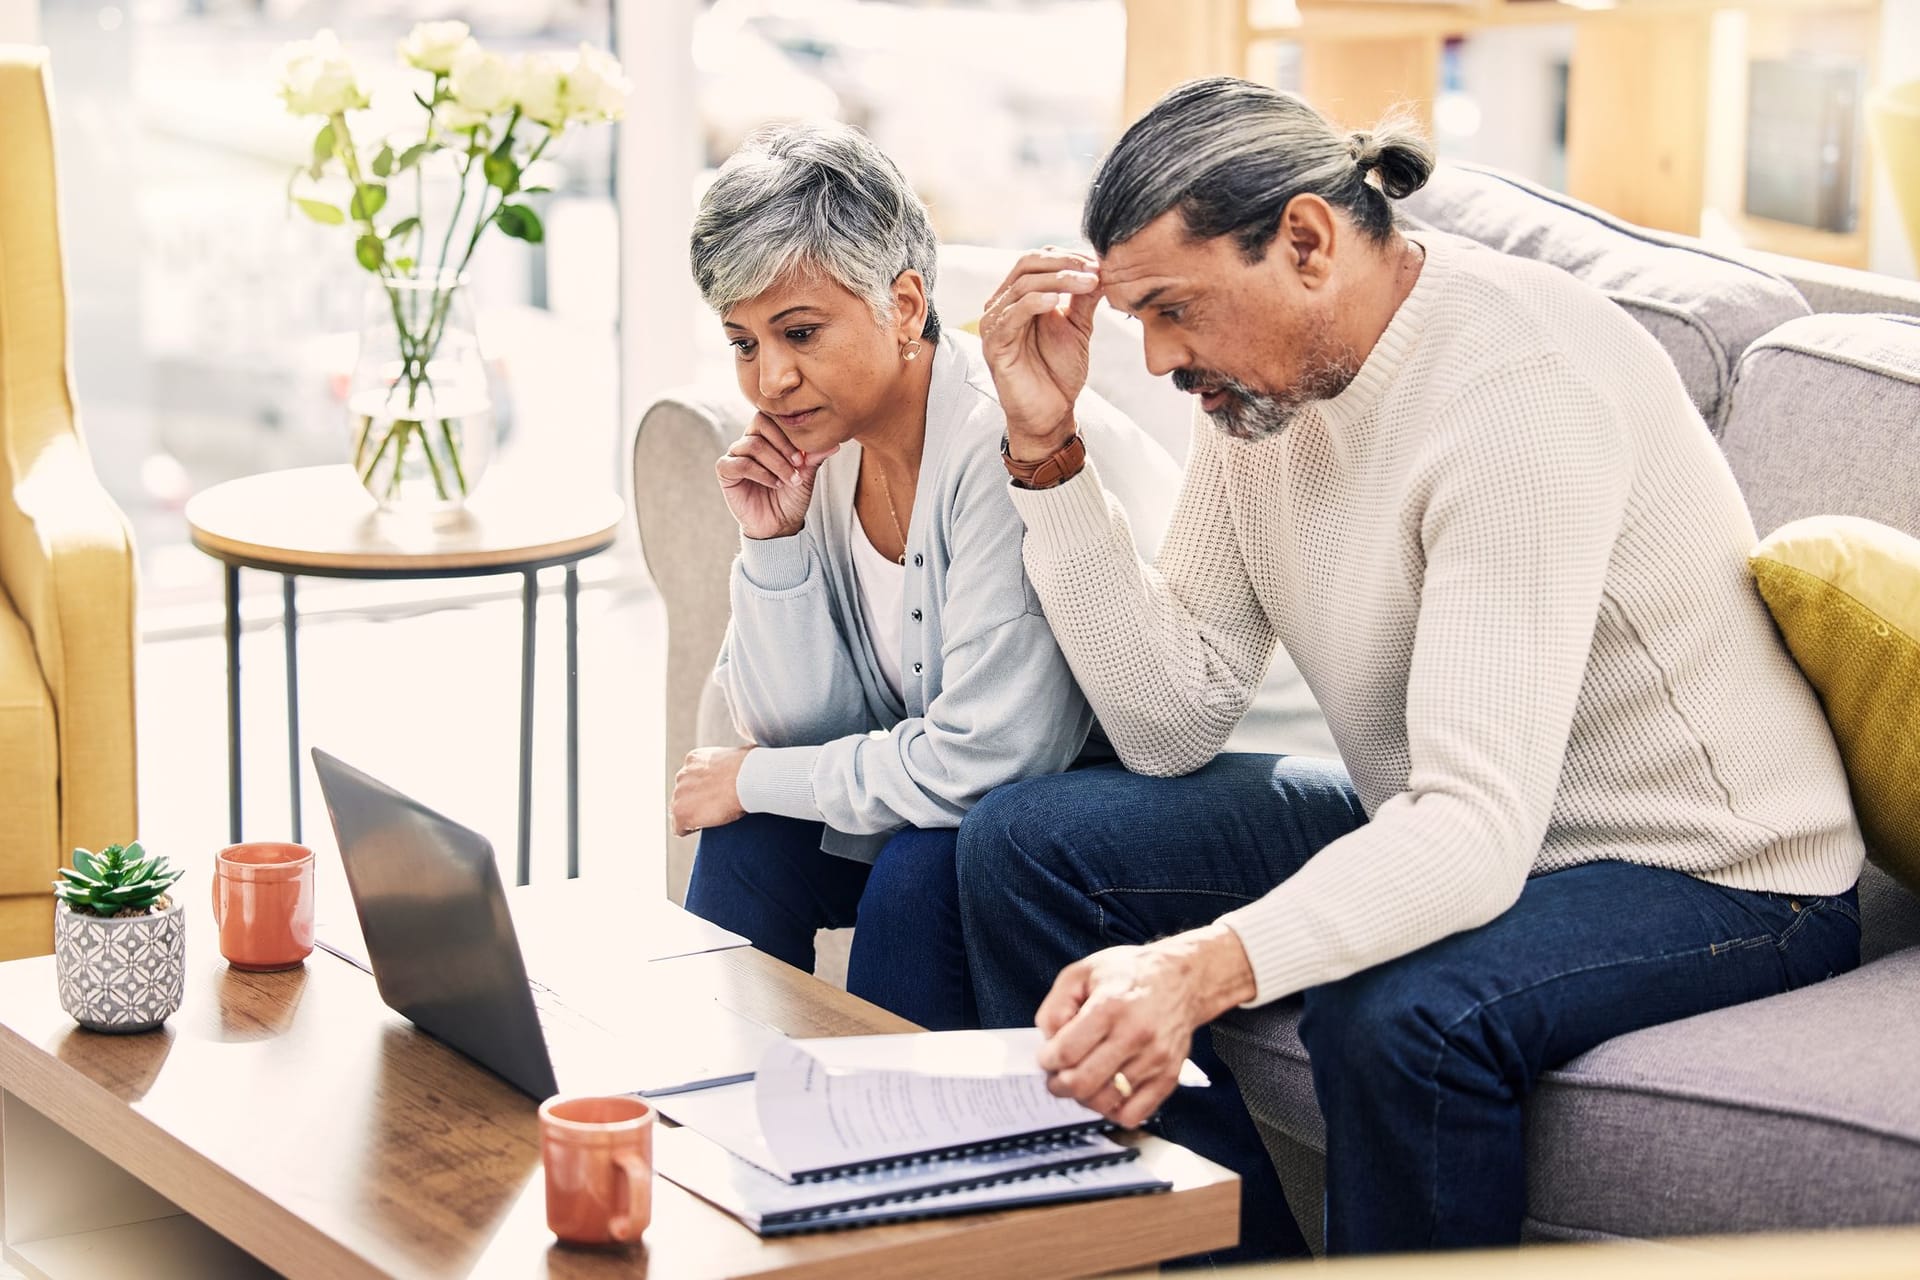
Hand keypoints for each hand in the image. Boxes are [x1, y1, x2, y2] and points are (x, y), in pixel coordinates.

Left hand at [670, 746, 751, 836]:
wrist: (749, 779)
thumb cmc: (753, 769)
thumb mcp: (736, 759)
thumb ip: (728, 765)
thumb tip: (742, 769)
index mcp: (695, 758)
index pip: (691, 779)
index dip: (704, 790)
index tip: (717, 795)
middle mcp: (682, 774)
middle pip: (683, 794)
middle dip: (696, 802)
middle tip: (716, 808)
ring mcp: (679, 793)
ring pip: (679, 810)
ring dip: (693, 816)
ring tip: (712, 818)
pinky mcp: (681, 812)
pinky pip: (678, 828)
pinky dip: (688, 830)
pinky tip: (702, 829)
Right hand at [716, 414, 839, 540]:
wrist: (779, 524)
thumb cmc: (791, 496)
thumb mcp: (806, 475)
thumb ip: (814, 457)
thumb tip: (834, 443)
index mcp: (768, 436)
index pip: (773, 415)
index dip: (789, 431)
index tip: (804, 456)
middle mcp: (750, 440)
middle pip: (761, 423)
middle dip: (783, 444)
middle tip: (798, 464)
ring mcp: (736, 454)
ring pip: (753, 445)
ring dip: (776, 463)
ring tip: (789, 480)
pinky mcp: (726, 471)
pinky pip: (740, 463)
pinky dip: (761, 473)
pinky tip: (774, 484)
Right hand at [978, 249, 1100, 460]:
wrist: (1050, 413)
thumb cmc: (1059, 372)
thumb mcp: (1077, 326)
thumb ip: (1084, 297)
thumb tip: (1101, 266)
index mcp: (1019, 297)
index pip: (1038, 260)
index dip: (1069, 256)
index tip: (1101, 263)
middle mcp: (1003, 305)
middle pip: (1028, 264)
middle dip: (1065, 263)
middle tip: (1096, 270)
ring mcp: (995, 323)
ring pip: (1023, 285)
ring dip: (1059, 280)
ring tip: (1089, 283)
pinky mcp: (994, 344)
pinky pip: (1012, 315)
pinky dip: (1035, 302)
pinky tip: (1057, 303)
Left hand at [1034, 925, 1256, 1128]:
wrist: (1182, 979)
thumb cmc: (1129, 973)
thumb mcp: (1082, 972)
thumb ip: (1056, 1006)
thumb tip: (1049, 1043)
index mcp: (1110, 1006)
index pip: (1066, 1052)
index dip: (1046, 1060)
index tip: (1046, 1056)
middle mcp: (1135, 1035)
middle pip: (1082, 1083)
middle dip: (1058, 1084)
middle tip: (1056, 1075)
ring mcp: (1154, 1059)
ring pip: (1104, 1102)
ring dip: (1083, 1097)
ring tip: (1082, 1079)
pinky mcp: (1169, 1077)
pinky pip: (1133, 1114)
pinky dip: (1112, 1110)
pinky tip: (1107, 1090)